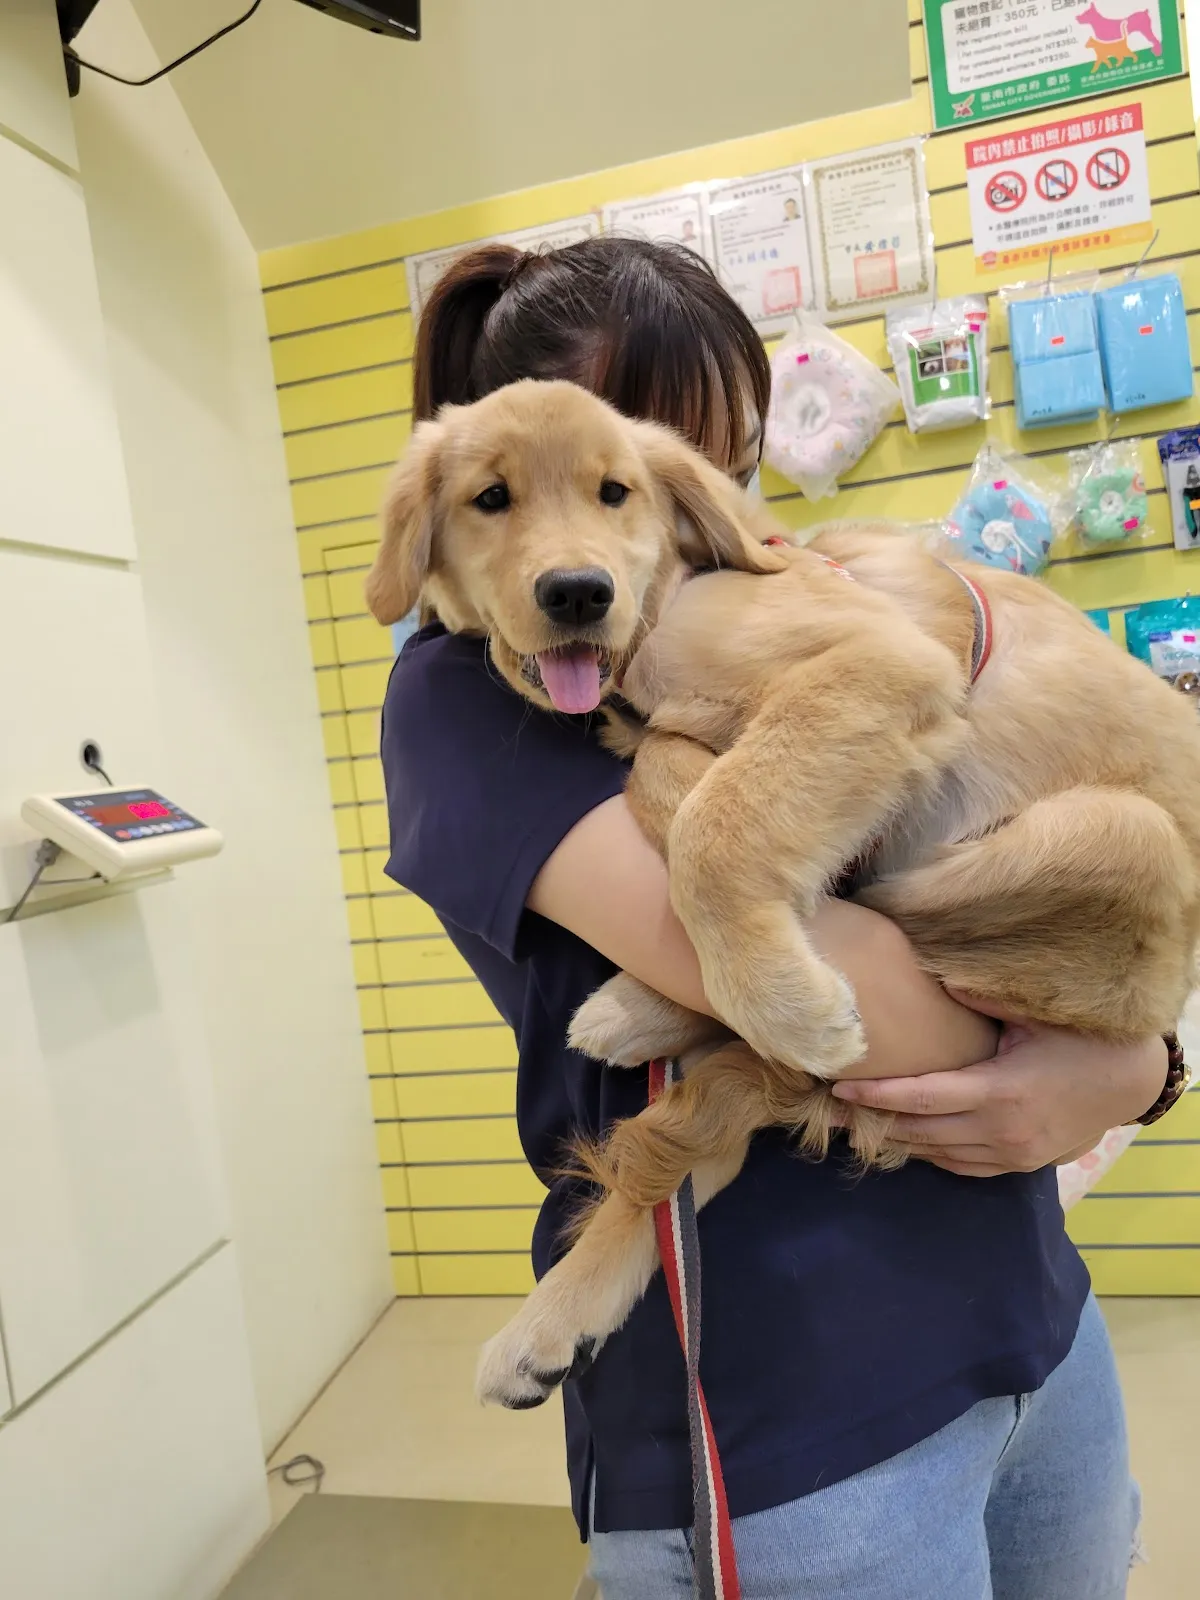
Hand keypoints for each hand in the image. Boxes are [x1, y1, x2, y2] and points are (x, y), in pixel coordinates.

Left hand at [831, 993, 1166, 1176]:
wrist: (1128, 1083)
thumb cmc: (1079, 1041)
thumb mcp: (1033, 1015)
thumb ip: (981, 999)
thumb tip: (935, 976)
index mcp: (999, 1092)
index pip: (923, 1098)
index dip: (879, 1096)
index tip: (840, 1090)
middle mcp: (1000, 1131)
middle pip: (919, 1133)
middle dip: (870, 1124)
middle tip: (824, 1115)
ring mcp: (1009, 1155)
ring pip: (936, 1154)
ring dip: (895, 1141)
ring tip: (852, 1128)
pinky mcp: (1017, 1166)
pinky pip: (960, 1167)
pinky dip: (929, 1153)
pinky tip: (903, 1139)